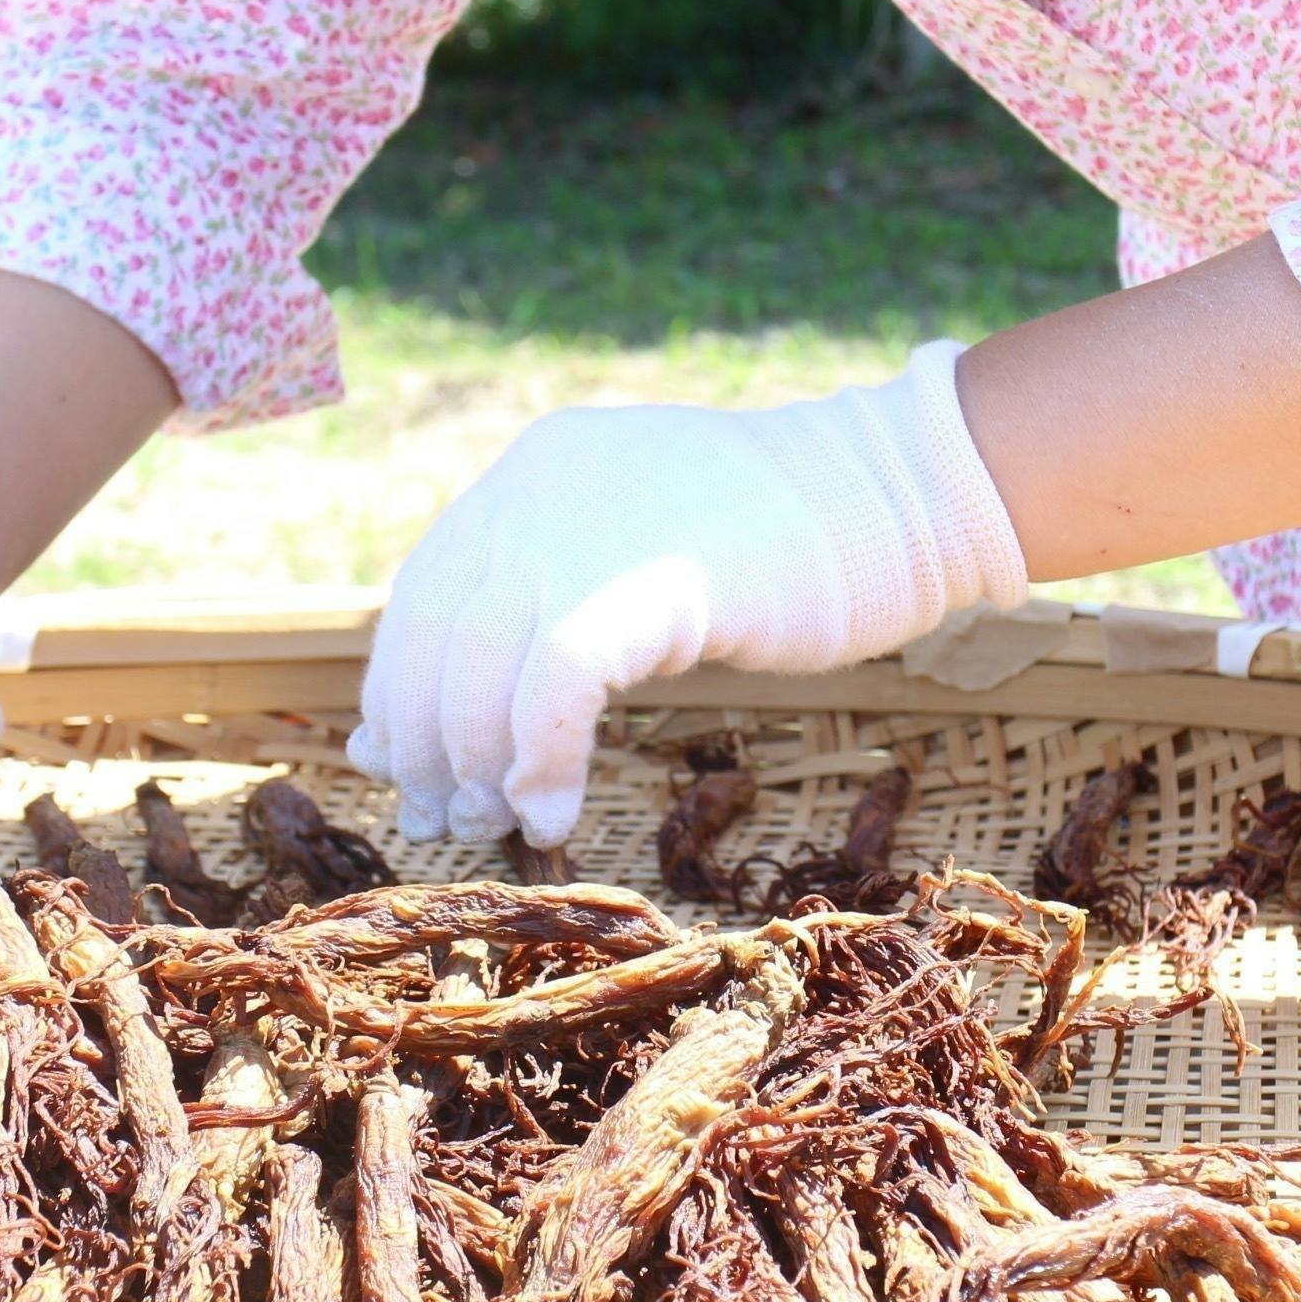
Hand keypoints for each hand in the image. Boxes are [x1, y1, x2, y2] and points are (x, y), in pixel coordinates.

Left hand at [349, 341, 1026, 846]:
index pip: (424, 598)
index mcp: (531, 476)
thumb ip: (547, 613)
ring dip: (477, 766)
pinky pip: (554, 687)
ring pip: (479, 672)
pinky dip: (539, 762)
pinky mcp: (649, 577)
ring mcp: (587, 528)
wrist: (898, 498)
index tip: (404, 771)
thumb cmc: (783, 549)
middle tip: (445, 820)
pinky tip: (555, 811)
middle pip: (435, 640)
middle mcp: (537, 489)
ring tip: (501, 825)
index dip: (402, 694)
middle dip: (428, 745)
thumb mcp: (637, 559)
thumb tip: (452, 721)